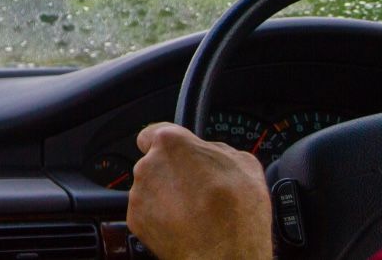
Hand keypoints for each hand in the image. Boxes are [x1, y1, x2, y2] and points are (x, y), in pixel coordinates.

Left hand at [126, 122, 271, 259]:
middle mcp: (148, 164)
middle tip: (197, 189)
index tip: (176, 153)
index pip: (154, 132)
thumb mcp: (245, 165)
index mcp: (171, 143)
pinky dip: (161, 217)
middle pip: (155, 162)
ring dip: (167, 195)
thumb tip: (212, 152)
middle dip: (173, 173)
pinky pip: (148, 211)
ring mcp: (139, 192)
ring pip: (151, 187)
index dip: (167, 144)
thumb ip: (219, 150)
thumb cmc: (237, 212)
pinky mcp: (136, 219)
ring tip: (194, 211)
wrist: (225, 255)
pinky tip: (183, 225)